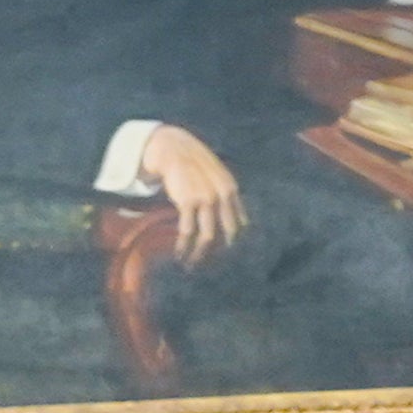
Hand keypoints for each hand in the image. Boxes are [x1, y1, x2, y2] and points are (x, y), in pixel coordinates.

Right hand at [139, 123, 245, 265]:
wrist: (172, 148)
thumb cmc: (192, 163)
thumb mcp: (215, 174)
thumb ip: (224, 193)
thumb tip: (231, 218)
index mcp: (231, 189)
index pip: (240, 222)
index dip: (233, 240)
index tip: (223, 253)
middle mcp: (222, 195)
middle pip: (228, 233)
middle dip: (220, 252)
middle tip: (209, 264)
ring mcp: (206, 199)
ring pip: (207, 237)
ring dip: (199, 254)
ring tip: (191, 264)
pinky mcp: (188, 202)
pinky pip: (187, 231)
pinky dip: (183, 246)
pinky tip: (179, 254)